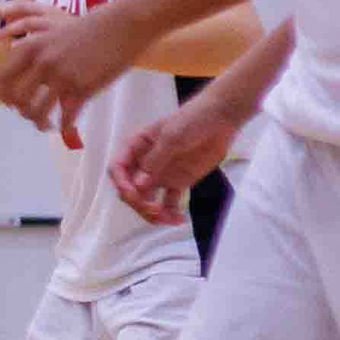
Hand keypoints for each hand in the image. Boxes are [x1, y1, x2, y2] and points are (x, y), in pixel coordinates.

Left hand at [0, 0, 144, 138]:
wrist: (122, 26)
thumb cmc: (90, 30)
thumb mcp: (53, 34)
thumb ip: (36, 52)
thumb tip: (24, 73)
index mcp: (31, 47)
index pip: (4, 78)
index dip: (6, 95)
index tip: (15, 104)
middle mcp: (42, 63)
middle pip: (17, 99)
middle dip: (22, 112)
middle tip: (32, 116)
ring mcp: (62, 76)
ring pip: (37, 112)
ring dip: (40, 123)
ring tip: (47, 125)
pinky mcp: (83, 88)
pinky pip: (66, 117)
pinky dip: (64, 126)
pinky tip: (66, 127)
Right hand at [111, 99, 244, 225]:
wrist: (221, 119)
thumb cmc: (192, 119)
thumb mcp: (172, 136)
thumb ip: (156, 160)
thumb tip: (138, 185)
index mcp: (137, 148)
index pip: (118, 169)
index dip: (121, 183)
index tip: (133, 193)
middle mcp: (144, 164)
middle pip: (130, 189)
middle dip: (138, 202)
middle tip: (154, 209)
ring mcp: (160, 175)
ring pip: (147, 200)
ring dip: (152, 213)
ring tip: (168, 219)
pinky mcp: (178, 183)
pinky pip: (169, 203)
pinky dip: (171, 213)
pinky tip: (179, 219)